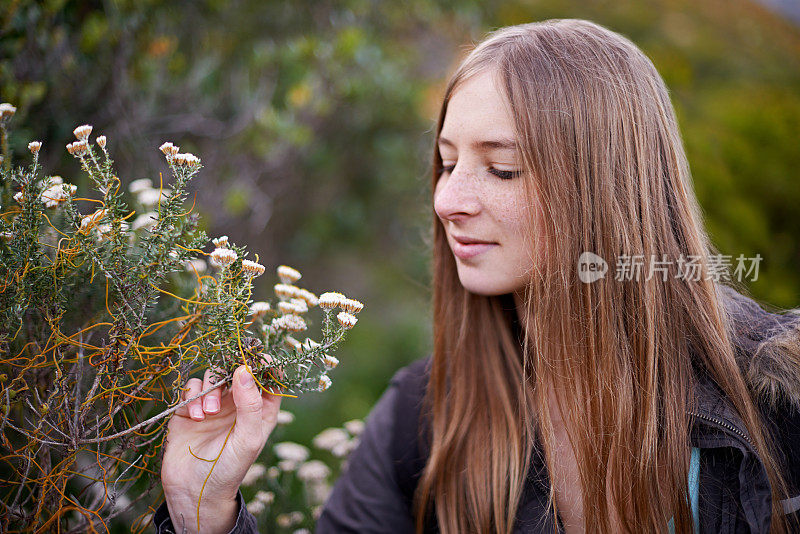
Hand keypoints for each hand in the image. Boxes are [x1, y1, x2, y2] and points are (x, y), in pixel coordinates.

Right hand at [160, 361, 282, 532]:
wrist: (193, 491)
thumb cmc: (228, 469)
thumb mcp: (248, 438)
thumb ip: (250, 404)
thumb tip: (245, 369)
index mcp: (260, 410)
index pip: (268, 378)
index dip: (263, 364)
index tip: (253, 358)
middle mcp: (238, 404)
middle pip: (237, 370)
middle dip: (229, 373)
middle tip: (225, 382)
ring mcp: (214, 405)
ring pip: (213, 377)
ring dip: (209, 390)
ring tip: (207, 414)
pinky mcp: (190, 408)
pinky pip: (192, 388)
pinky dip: (192, 397)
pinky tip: (194, 417)